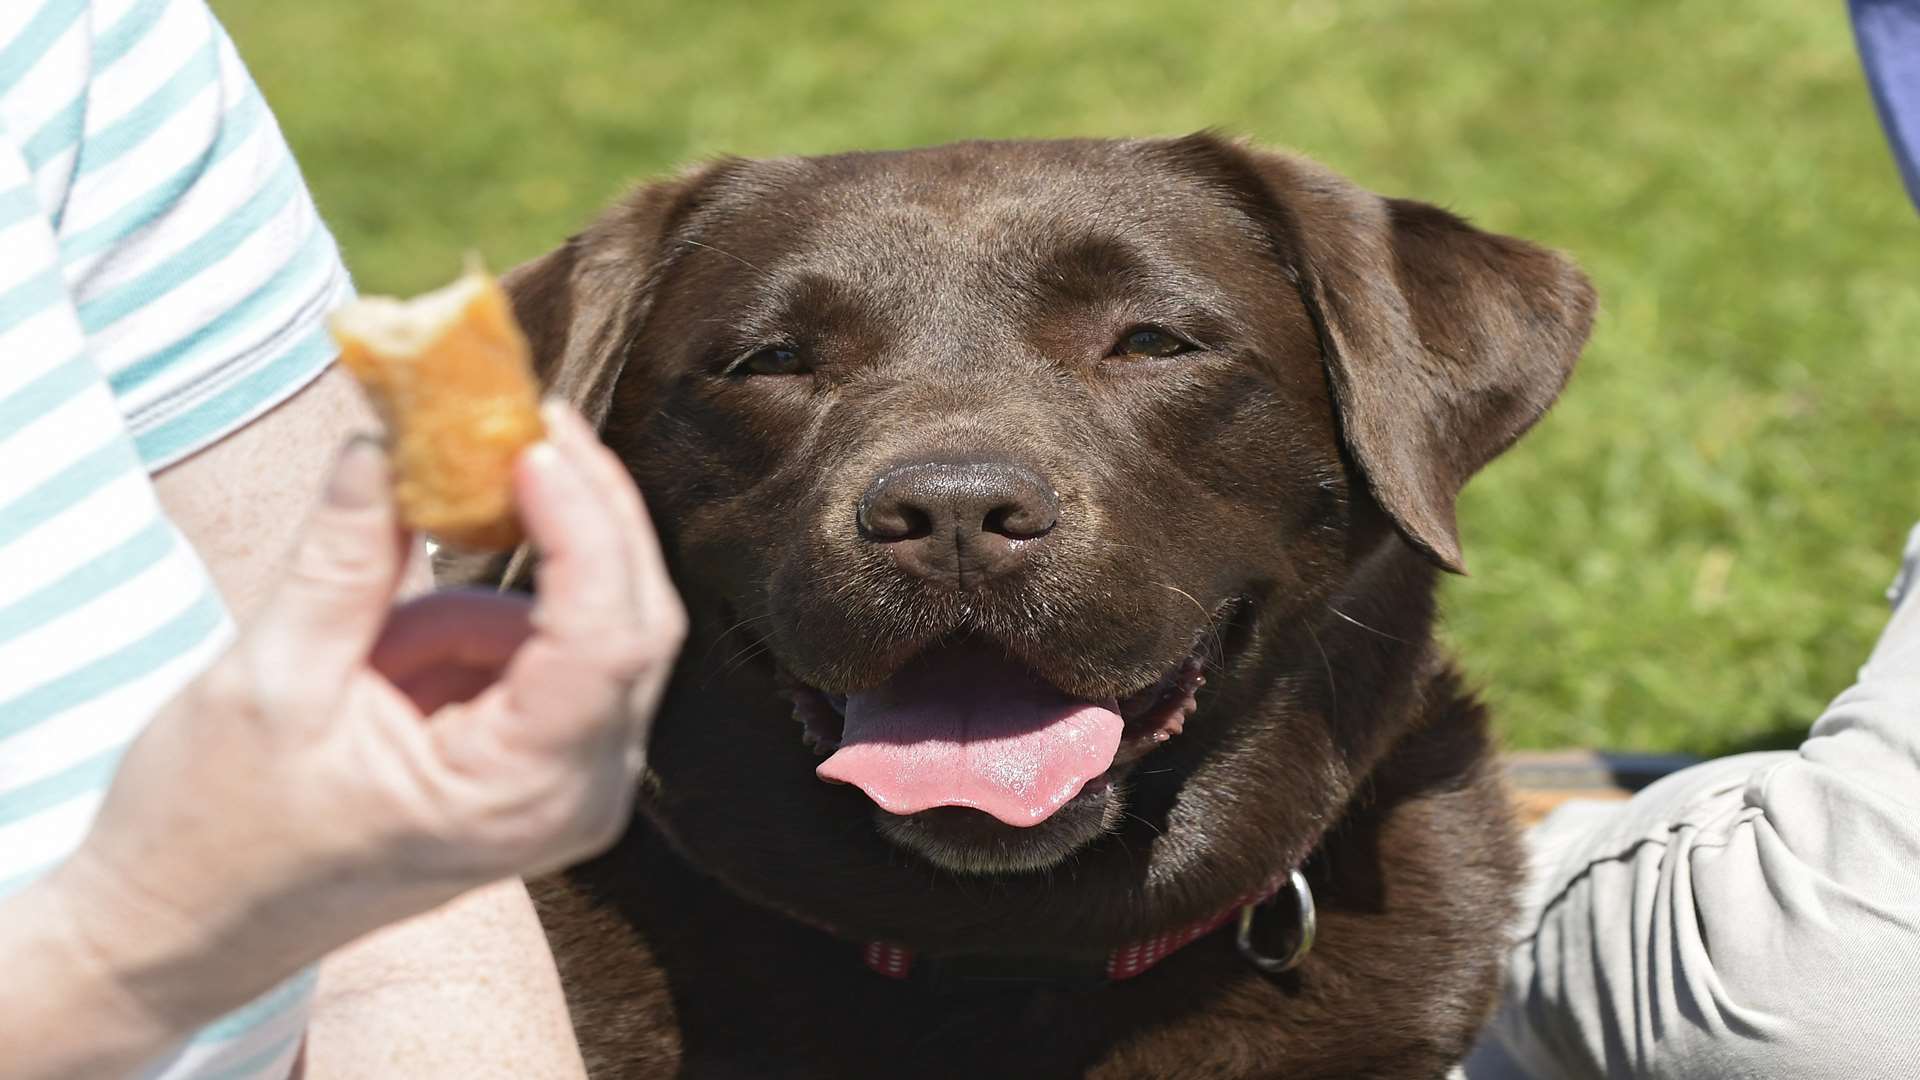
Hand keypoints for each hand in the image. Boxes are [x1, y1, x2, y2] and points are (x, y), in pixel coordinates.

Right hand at [38, 402, 683, 1035]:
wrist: (186, 928)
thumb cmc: (215, 830)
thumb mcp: (271, 680)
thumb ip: (348, 558)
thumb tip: (388, 439)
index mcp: (523, 796)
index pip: (606, 641)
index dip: (586, 526)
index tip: (533, 436)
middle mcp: (577, 796)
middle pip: (634, 621)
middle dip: (584, 512)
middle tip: (519, 418)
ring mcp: (571, 782)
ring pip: (604, 624)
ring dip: (530, 560)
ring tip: (425, 541)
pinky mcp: (543, 758)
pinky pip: (553, 647)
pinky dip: (501, 602)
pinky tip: (414, 625)